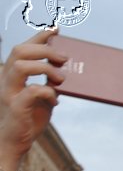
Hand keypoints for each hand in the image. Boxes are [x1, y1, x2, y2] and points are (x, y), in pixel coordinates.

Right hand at [0, 30, 65, 168]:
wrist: (15, 142)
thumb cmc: (29, 117)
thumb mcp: (43, 96)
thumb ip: (50, 82)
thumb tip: (67, 71)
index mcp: (13, 74)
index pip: (23, 48)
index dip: (39, 36)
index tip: (56, 29)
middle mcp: (7, 79)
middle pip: (20, 51)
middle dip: (45, 50)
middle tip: (65, 59)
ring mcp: (9, 91)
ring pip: (20, 65)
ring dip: (45, 68)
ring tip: (60, 78)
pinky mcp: (16, 106)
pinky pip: (31, 90)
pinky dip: (47, 91)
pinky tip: (55, 99)